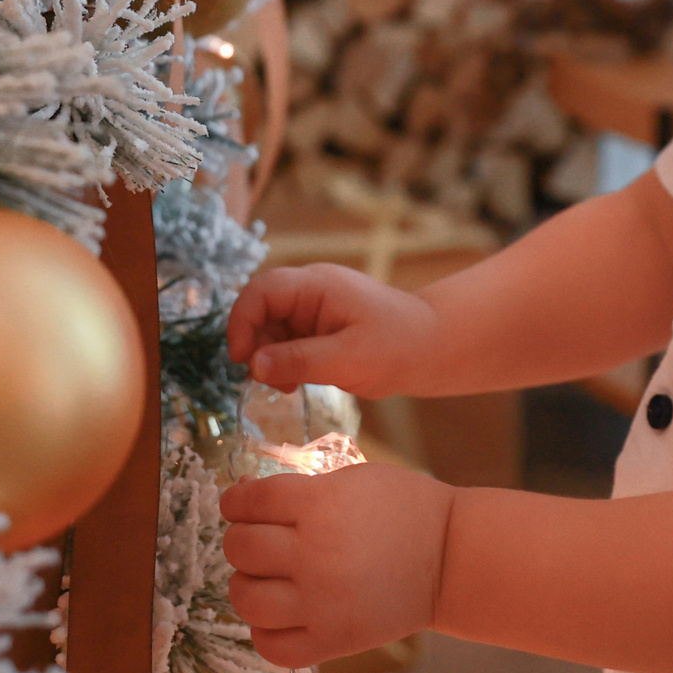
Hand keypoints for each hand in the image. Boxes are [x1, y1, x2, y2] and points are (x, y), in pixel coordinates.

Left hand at [221, 462, 454, 668]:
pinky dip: (264, 632)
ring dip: (246, 585)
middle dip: (241, 540)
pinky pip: (272, 647)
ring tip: (264, 580)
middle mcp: (314, 554)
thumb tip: (243, 493)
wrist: (450, 558)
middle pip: (240, 548)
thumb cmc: (403, 509)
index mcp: (319, 505)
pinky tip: (278, 615)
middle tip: (259, 541)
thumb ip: (297, 487)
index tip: (239, 504)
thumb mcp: (351, 480)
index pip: (247, 501)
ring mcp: (322, 602)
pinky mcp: (333, 640)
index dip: (235, 500)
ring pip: (246, 598)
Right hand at [225, 263, 440, 395]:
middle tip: (267, 380)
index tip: (240, 360)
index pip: (261, 291)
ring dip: (269, 358)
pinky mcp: (317, 328)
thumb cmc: (398, 346)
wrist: (433, 348)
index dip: (242, 322)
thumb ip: (300, 361)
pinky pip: (285, 341)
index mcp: (317, 285)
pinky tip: (295, 383)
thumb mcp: (348, 359)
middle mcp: (310, 291)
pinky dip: (283, 362)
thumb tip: (253, 365)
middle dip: (256, 346)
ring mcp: (313, 309)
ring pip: (270, 329)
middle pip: (261, 310)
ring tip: (287, 386)